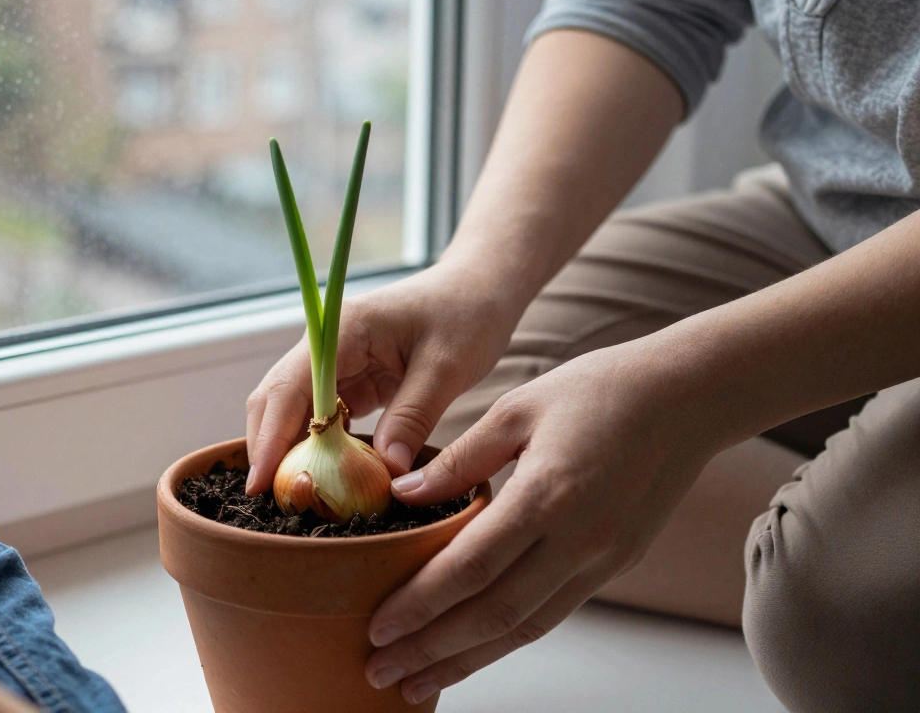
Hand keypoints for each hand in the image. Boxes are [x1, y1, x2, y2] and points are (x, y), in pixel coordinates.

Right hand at [245, 262, 510, 492]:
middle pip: (277, 400)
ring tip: (296, 500)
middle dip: (270, 450)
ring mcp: (336, 364)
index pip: (290, 387)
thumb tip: (386, 472)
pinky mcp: (351, 381)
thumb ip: (413, 417)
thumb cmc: (467, 315)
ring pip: (294, 413)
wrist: (480, 289)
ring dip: (292, 453)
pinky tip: (326, 479)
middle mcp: (327, 345)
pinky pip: (322, 420)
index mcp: (343, 330)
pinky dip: (320, 449)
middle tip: (275, 503)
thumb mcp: (447, 367)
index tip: (259, 484)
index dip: (270, 437)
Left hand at [364, 338, 722, 702]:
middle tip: (382, 673)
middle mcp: (579, 540)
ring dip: (468, 660)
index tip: (378, 629)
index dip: (421, 606)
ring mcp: (603, 559)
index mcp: (548, 494)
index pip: (471, 568)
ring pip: (526, 627)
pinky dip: (507, 639)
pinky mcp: (617, 564)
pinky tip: (472, 648)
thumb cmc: (603, 389)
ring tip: (419, 682)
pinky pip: (553, 612)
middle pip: (494, 614)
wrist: (692, 396)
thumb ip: (460, 460)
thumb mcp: (518, 407)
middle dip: (433, 651)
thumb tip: (404, 495)